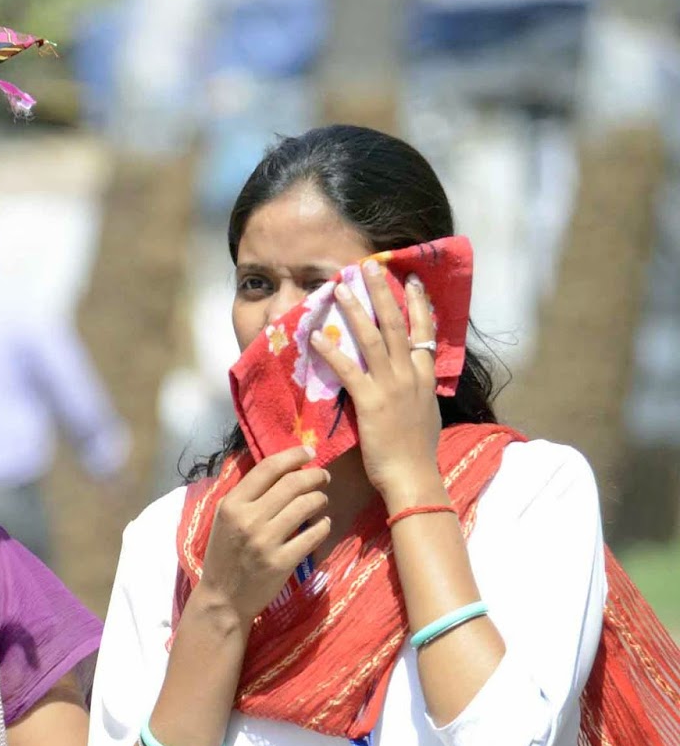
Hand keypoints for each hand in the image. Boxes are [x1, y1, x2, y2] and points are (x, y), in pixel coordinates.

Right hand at [198, 445, 331, 624]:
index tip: (309, 452)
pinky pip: (313, 534)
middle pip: (292, 484)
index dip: (293, 456)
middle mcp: (248, 519)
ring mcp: (266, 542)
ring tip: (322, 500)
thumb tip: (281, 470)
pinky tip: (322, 523)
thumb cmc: (224, 554)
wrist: (223, 598)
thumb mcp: (225, 519)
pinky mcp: (282, 562)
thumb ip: (247, 496)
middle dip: (314, 476)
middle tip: (323, 476)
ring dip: (320, 498)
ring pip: (306, 506)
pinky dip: (323, 525)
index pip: (268, 468)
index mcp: (231, 505)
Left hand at [310, 259, 445, 508]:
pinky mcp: (371, 403)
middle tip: (367, 268)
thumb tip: (413, 379)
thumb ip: (418, 392)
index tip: (410, 280)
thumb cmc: (416, 452)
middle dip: (382, 293)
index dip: (418, 304)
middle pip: (397, 325)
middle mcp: (411, 376)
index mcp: (425, 378)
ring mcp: (392, 388)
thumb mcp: (426, 414)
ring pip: (374, 340)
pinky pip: (349, 371)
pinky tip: (318, 337)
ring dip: (355, 312)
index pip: (424, 332)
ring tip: (339, 289)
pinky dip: (333, 352)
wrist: (414, 477)